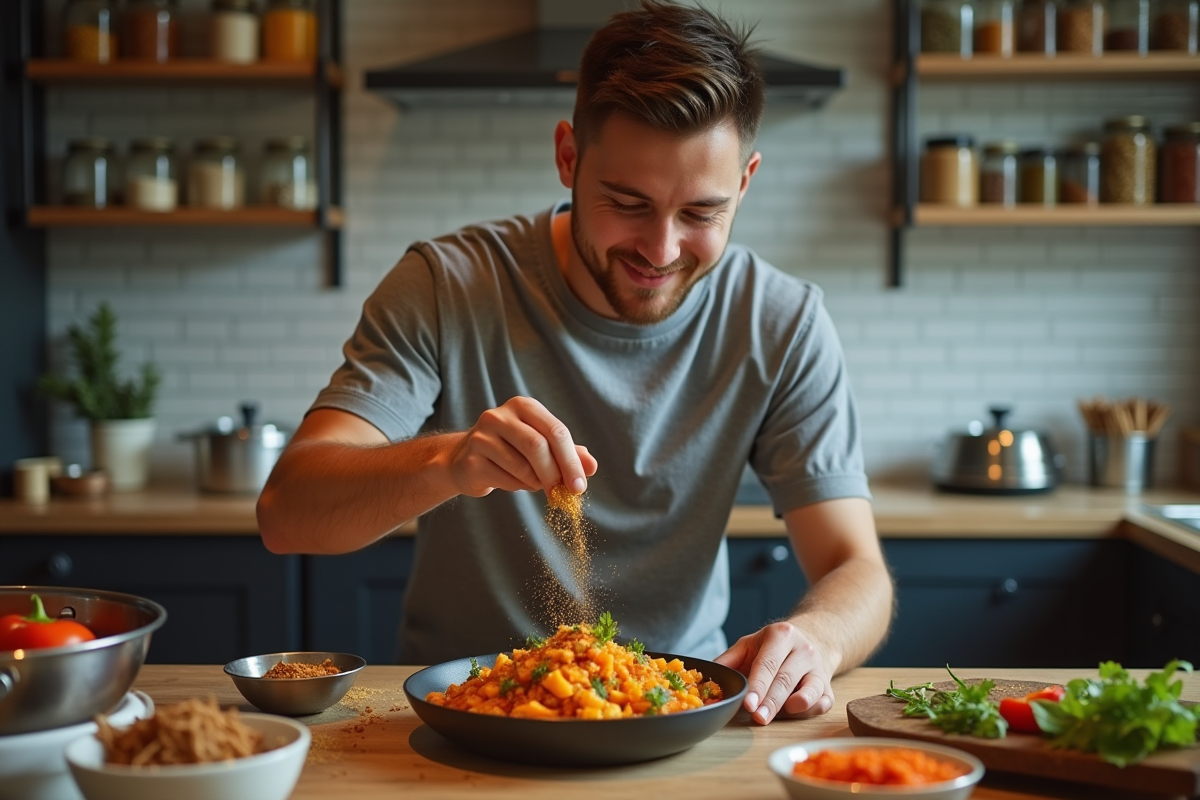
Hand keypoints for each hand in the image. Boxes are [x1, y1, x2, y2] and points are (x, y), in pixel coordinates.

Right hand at [446, 397, 597, 497]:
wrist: (465, 462)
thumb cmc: (511, 452)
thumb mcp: (542, 448)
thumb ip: (568, 454)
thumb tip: (591, 466)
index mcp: (523, 406)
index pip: (556, 431)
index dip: (571, 460)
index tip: (579, 486)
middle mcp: (500, 415)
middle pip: (538, 446)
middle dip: (556, 474)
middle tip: (564, 494)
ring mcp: (482, 436)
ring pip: (522, 466)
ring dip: (536, 482)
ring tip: (535, 484)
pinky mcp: (471, 459)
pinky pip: (504, 479)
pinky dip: (517, 486)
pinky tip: (514, 482)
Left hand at [715, 620, 834, 724]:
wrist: (813, 639)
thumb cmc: (773, 647)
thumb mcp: (749, 645)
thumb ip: (728, 660)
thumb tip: (707, 677)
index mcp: (782, 635)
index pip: (768, 663)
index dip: (757, 686)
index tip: (748, 704)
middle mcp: (804, 650)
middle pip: (785, 680)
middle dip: (770, 701)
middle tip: (757, 718)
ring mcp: (819, 669)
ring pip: (808, 692)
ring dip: (789, 709)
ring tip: (771, 716)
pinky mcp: (829, 687)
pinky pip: (822, 703)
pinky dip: (808, 711)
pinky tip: (792, 712)